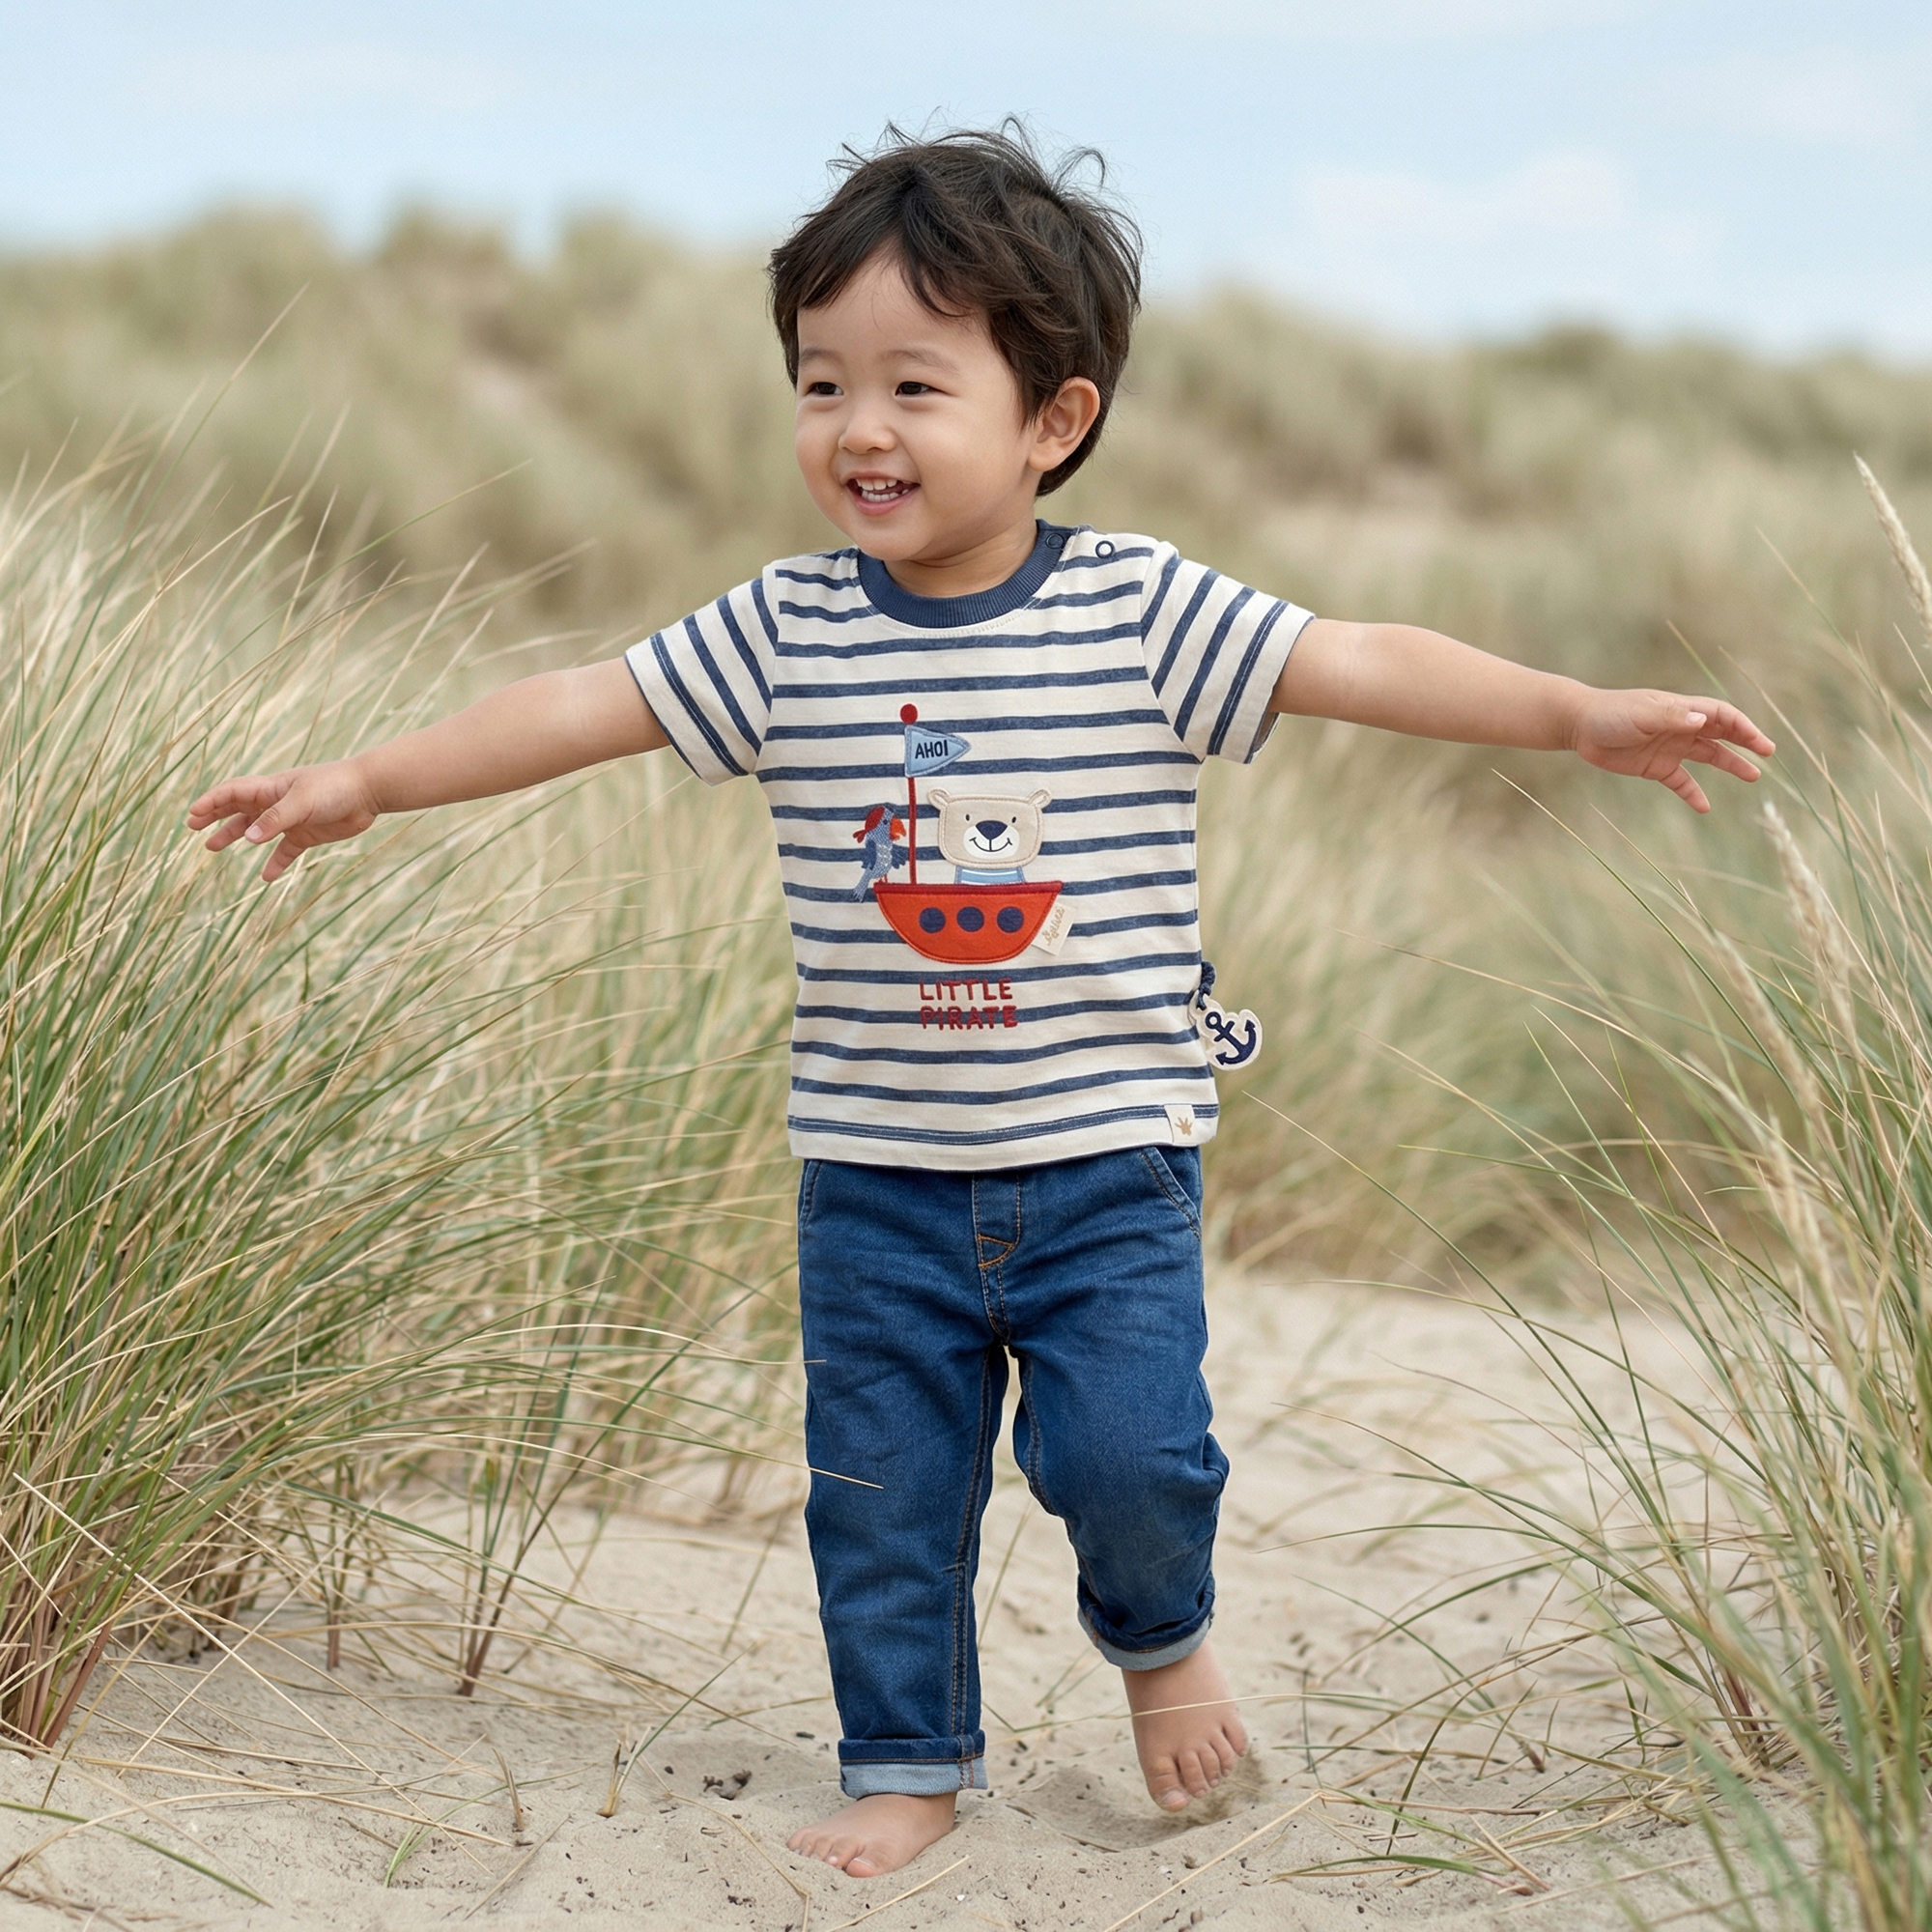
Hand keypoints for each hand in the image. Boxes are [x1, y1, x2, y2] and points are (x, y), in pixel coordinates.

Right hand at [186, 759, 380, 881]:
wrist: (368, 792)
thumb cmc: (334, 788)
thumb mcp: (301, 801)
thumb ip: (275, 819)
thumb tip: (248, 838)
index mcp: (270, 788)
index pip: (232, 792)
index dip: (211, 802)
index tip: (193, 814)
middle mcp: (276, 802)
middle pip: (238, 809)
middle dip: (214, 816)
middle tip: (193, 827)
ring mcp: (291, 819)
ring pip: (256, 830)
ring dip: (235, 836)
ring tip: (213, 847)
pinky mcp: (307, 835)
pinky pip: (285, 851)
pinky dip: (275, 863)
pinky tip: (266, 877)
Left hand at [1570, 689, 1774, 812]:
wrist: (1579, 726)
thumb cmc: (1610, 714)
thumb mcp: (1641, 714)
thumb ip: (1671, 718)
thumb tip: (1703, 721)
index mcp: (1681, 710)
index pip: (1721, 715)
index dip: (1743, 726)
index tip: (1759, 742)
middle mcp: (1681, 727)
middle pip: (1721, 734)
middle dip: (1745, 742)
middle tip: (1767, 753)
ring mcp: (1670, 747)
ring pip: (1708, 756)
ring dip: (1730, 765)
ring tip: (1753, 776)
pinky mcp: (1655, 767)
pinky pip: (1680, 782)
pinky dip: (1693, 793)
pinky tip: (1705, 807)